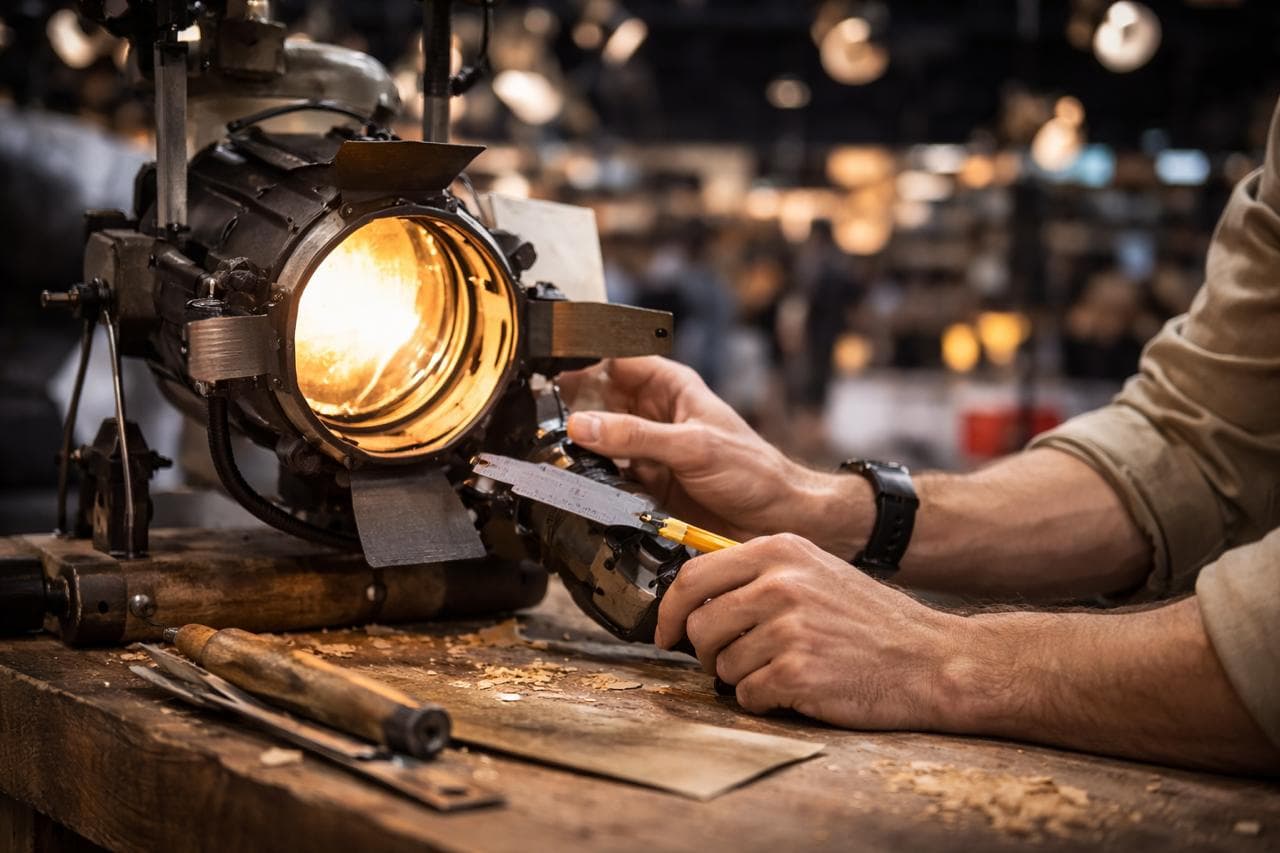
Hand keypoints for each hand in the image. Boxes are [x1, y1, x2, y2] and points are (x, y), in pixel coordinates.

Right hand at [559, 357, 869, 551]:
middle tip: (538, 418)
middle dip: (570, 407)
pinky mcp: (644, 487)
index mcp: (670, 387)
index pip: (616, 359)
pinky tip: (572, 484)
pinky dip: (589, 481)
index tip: (548, 369)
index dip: (583, 358)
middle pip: (598, 401)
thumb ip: (635, 435)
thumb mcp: (692, 446)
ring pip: (598, 442)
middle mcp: (654, 415)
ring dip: (576, 448)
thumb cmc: (754, 472)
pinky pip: (606, 479)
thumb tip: (581, 424)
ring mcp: (647, 452)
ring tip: (547, 453)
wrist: (778, 522)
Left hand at [654, 533, 970, 730]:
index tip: (665, 632)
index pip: (694, 576)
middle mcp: (780, 584)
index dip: (669, 611)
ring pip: (721, 665)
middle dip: (706, 652)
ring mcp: (788, 628)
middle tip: (730, 661)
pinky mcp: (797, 672)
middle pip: (699, 625)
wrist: (930, 659)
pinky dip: (764, 701)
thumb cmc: (867, 620)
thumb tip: (692, 597)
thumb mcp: (815, 571)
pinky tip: (796, 689)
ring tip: (782, 669)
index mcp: (780, 551)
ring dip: (742, 678)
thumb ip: (758, 574)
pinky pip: (747, 695)